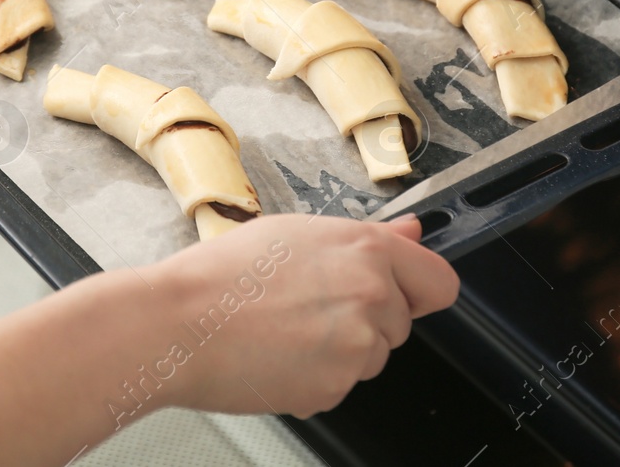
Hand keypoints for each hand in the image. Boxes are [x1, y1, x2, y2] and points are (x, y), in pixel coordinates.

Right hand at [151, 214, 458, 417]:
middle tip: (309, 306)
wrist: (180, 323)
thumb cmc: (225, 274)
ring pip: (371, 357)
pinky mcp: (334, 388)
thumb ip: (368, 237)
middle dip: (366, 320)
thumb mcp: (299, 232)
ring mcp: (356, 346)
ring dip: (341, 351)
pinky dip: (315, 377)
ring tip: (286, 328)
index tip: (400, 294)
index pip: (439, 283)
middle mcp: (372, 296)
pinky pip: (340, 385)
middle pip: (400, 323)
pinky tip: (278, 353)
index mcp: (367, 250)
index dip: (417, 290)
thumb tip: (412, 232)